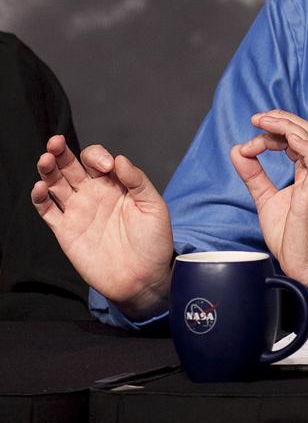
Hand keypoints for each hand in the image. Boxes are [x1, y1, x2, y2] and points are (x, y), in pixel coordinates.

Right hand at [31, 135, 173, 316]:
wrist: (144, 279)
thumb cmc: (153, 241)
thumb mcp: (153, 206)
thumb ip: (137, 181)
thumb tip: (120, 159)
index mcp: (114, 183)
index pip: (97, 159)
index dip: (97, 157)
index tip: (107, 167)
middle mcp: (93, 193)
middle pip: (71, 166)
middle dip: (62, 152)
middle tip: (55, 143)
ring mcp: (78, 211)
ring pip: (56, 184)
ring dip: (48, 169)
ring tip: (45, 159)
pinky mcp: (66, 232)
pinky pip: (48, 212)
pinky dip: (40, 199)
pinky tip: (40, 188)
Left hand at [230, 110, 307, 286]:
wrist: (304, 264)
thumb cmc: (291, 236)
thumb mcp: (265, 198)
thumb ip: (253, 175)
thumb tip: (237, 150)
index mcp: (307, 171)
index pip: (293, 139)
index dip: (272, 132)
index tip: (249, 140)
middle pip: (304, 130)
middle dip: (280, 119)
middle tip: (256, 118)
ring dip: (284, 125)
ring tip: (263, 121)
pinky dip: (299, 143)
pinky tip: (283, 137)